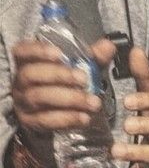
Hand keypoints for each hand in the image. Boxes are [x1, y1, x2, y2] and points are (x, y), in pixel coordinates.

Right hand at [11, 38, 115, 167]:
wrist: (55, 108)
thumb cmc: (66, 78)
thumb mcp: (81, 64)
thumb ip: (94, 55)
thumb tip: (108, 46)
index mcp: (29, 61)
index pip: (23, 51)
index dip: (38, 50)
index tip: (59, 54)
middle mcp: (21, 80)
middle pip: (32, 75)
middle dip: (59, 75)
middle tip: (83, 79)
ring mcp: (23, 102)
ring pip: (39, 98)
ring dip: (69, 99)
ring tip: (92, 102)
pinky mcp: (30, 121)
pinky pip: (46, 120)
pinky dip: (67, 118)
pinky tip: (84, 117)